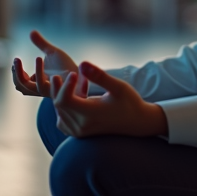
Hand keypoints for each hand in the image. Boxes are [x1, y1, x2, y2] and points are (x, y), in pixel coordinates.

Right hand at [12, 30, 79, 96]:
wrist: (83, 73)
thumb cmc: (67, 65)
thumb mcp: (52, 52)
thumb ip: (41, 44)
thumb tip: (31, 31)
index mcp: (37, 82)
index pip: (20, 82)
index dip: (15, 72)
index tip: (16, 59)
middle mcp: (41, 89)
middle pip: (21, 87)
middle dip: (16, 74)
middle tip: (16, 60)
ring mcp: (48, 90)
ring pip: (28, 88)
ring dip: (21, 74)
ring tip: (21, 59)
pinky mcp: (56, 89)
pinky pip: (42, 84)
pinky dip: (38, 71)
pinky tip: (38, 57)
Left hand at [51, 61, 167, 137]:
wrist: (137, 122)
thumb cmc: (129, 102)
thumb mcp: (118, 86)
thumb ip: (99, 76)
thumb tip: (82, 63)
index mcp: (90, 114)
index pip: (64, 100)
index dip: (65, 85)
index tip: (74, 74)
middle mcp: (82, 126)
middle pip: (59, 105)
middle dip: (59, 89)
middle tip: (61, 75)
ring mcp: (80, 132)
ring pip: (60, 112)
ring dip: (63, 97)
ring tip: (76, 84)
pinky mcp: (80, 133)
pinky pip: (63, 120)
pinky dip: (65, 107)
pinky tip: (78, 97)